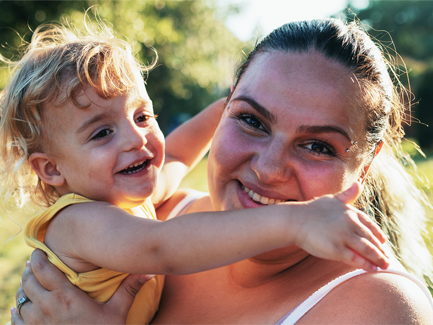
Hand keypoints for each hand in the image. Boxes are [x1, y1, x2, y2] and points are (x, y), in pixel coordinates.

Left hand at [11, 249, 152, 324]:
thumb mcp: (118, 313)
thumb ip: (129, 290)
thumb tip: (147, 271)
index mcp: (66, 298)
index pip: (44, 270)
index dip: (39, 258)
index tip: (41, 252)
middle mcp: (47, 308)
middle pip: (28, 281)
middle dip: (30, 271)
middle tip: (36, 265)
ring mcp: (37, 324)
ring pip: (20, 300)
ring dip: (24, 290)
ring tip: (31, 284)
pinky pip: (16, 320)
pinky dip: (17, 311)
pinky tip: (24, 308)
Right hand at [293, 182, 389, 271]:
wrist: (295, 220)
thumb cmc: (312, 210)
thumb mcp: (332, 200)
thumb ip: (347, 195)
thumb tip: (359, 184)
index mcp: (351, 212)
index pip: (370, 225)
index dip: (378, 235)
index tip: (383, 242)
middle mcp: (350, 223)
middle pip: (371, 239)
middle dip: (381, 250)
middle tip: (387, 259)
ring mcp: (344, 236)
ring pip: (367, 250)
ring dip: (379, 259)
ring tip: (384, 266)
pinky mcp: (336, 249)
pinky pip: (356, 259)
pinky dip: (366, 265)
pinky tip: (371, 269)